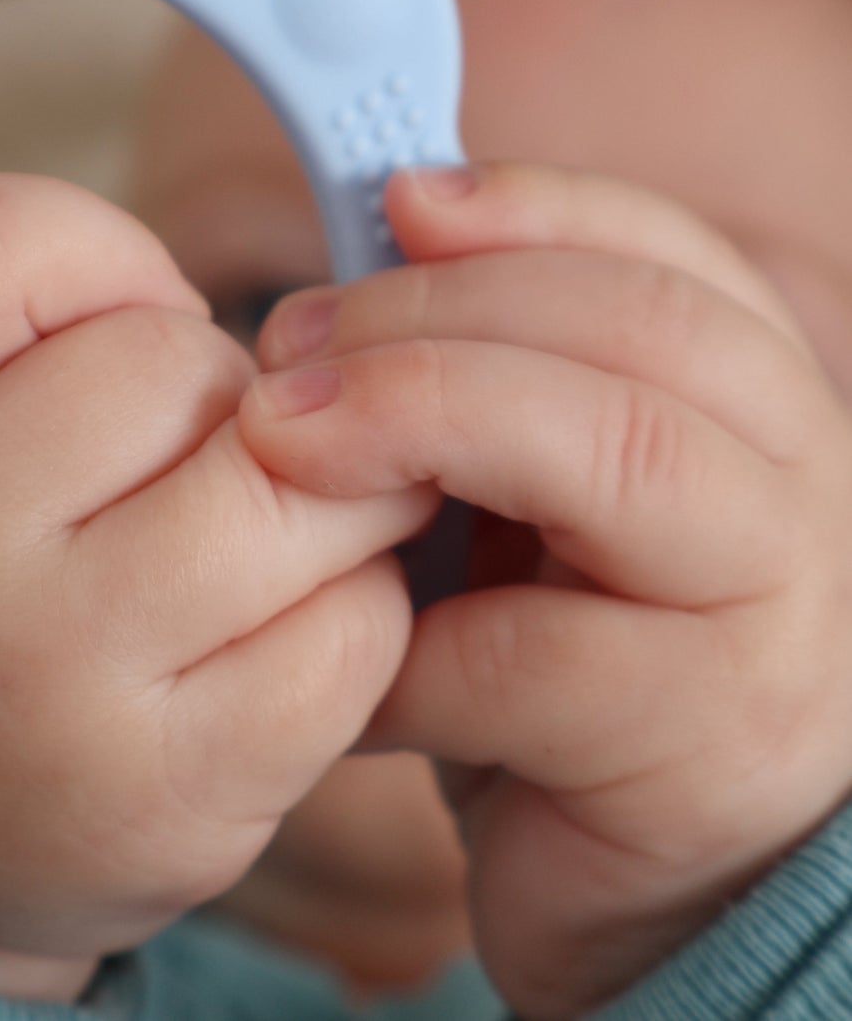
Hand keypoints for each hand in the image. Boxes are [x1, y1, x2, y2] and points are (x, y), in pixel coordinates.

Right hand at [0, 31, 433, 1000]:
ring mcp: (47, 694)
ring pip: (291, 474)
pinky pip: (353, 618)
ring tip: (228, 513)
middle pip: (166, 356)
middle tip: (150, 446)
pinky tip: (265, 619)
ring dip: (297, 473)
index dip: (80, 255)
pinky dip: (342, 596)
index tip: (83, 322)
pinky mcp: (177, 798)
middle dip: (193, 377)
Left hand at [240, 161, 851, 1018]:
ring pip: (621, 453)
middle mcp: (796, 485)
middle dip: (436, 313)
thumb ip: (470, 389)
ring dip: (427, 417)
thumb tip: (339, 284)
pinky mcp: (715, 750)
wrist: (626, 875)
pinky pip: (538, 662)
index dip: (530, 207)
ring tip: (280, 444)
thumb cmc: (548, 655)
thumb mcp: (511, 497)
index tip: (394, 201)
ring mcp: (777, 616)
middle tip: (284, 348)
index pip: (666, 252)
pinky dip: (410, 649)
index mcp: (745, 402)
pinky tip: (346, 663)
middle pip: (640, 326)